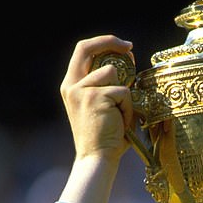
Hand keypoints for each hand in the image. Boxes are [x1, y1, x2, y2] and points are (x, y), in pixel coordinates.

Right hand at [60, 35, 134, 164]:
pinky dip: (128, 108)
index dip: (103, 43)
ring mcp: (82, 90)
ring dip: (124, 94)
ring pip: (113, 73)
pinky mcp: (95, 97)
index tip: (123, 47)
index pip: (82, 51)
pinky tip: (121, 123)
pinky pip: (123, 92)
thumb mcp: (100, 107)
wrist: (96, 159)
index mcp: (71, 86)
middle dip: (111, 43)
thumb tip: (127, 66)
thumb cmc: (104, 137)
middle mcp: (72, 85)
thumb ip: (106, 86)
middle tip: (130, 50)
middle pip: (88, 48)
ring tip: (121, 115)